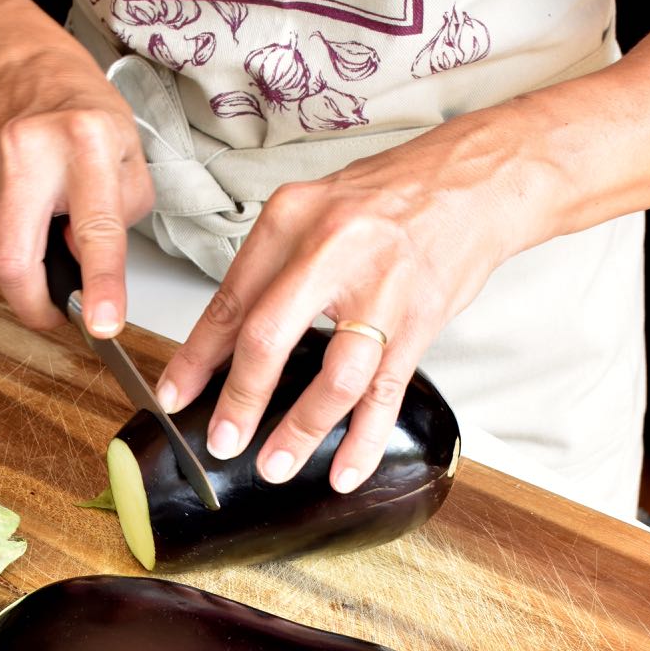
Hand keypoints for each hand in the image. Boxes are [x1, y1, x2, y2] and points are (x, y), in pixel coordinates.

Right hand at [0, 35, 153, 336]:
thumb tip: (82, 262)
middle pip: (14, 261)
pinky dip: (0, 248)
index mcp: (85, 142)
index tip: (101, 324)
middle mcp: (26, 150)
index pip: (95, 228)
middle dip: (35, 307)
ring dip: (19, 274)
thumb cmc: (84, 117)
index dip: (99, 284)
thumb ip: (120, 220)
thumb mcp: (130, 161)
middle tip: (56, 313)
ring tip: (42, 244)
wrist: (24, 71)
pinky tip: (18, 221)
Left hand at [156, 111, 533, 490]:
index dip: (197, 357)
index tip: (175, 395)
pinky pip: (386, 393)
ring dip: (301, 430)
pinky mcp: (420, 321)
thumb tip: (225, 343)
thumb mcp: (313, 212)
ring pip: (334, 376)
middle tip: (222, 441)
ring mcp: (382, 289)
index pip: (230, 300)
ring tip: (276, 465)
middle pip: (270, 337)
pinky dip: (364, 439)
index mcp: (291, 220)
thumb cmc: (389, 198)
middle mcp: (331, 250)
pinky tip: (346, 469)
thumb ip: (270, 271)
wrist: (474, 181)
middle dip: (240, 400)